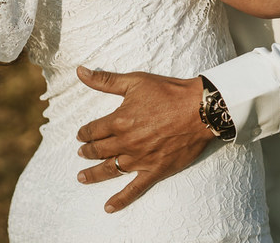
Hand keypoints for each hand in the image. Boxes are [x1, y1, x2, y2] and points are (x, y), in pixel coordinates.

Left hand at [74, 66, 213, 212]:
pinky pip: (135, 189)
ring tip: (82, 177)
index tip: (80, 135)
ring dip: (94, 174)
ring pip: (110, 170)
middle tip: (81, 153)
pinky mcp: (155, 171)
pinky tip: (108, 207)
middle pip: (99, 150)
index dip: (84, 132)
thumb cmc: (168, 92)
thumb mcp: (135, 81)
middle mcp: (127, 142)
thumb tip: (80, 71)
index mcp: (120, 121)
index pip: (94, 129)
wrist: (200, 109)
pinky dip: (121, 199)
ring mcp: (140, 159)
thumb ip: (105, 80)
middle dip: (87, 151)